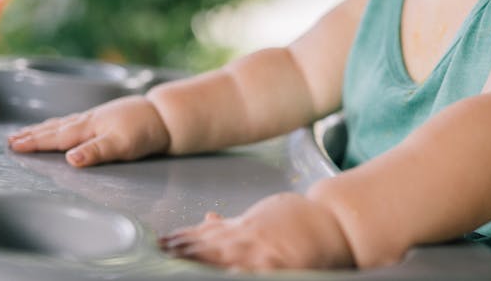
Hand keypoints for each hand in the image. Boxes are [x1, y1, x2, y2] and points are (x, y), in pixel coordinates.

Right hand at [7, 95, 170, 166]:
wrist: (165, 116)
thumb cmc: (145, 132)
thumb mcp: (122, 145)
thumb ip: (96, 152)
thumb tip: (70, 159)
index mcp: (89, 128)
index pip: (56, 137)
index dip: (34, 142)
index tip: (13, 145)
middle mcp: (89, 121)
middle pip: (55, 129)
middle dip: (32, 135)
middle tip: (9, 139)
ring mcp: (96, 118)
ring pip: (63, 123)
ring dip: (43, 128)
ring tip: (25, 132)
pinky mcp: (104, 118)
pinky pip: (74, 121)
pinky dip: (60, 124)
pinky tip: (60, 125)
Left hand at [159, 192, 353, 270]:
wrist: (332, 221)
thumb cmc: (298, 220)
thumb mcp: (262, 216)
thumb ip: (232, 223)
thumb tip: (207, 219)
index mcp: (240, 229)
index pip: (200, 236)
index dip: (177, 241)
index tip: (157, 244)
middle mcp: (244, 240)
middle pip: (202, 249)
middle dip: (179, 253)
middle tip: (157, 254)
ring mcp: (258, 255)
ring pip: (217, 260)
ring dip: (195, 261)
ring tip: (174, 264)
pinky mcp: (274, 267)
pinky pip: (247, 274)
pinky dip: (233, 274)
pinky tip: (220, 275)